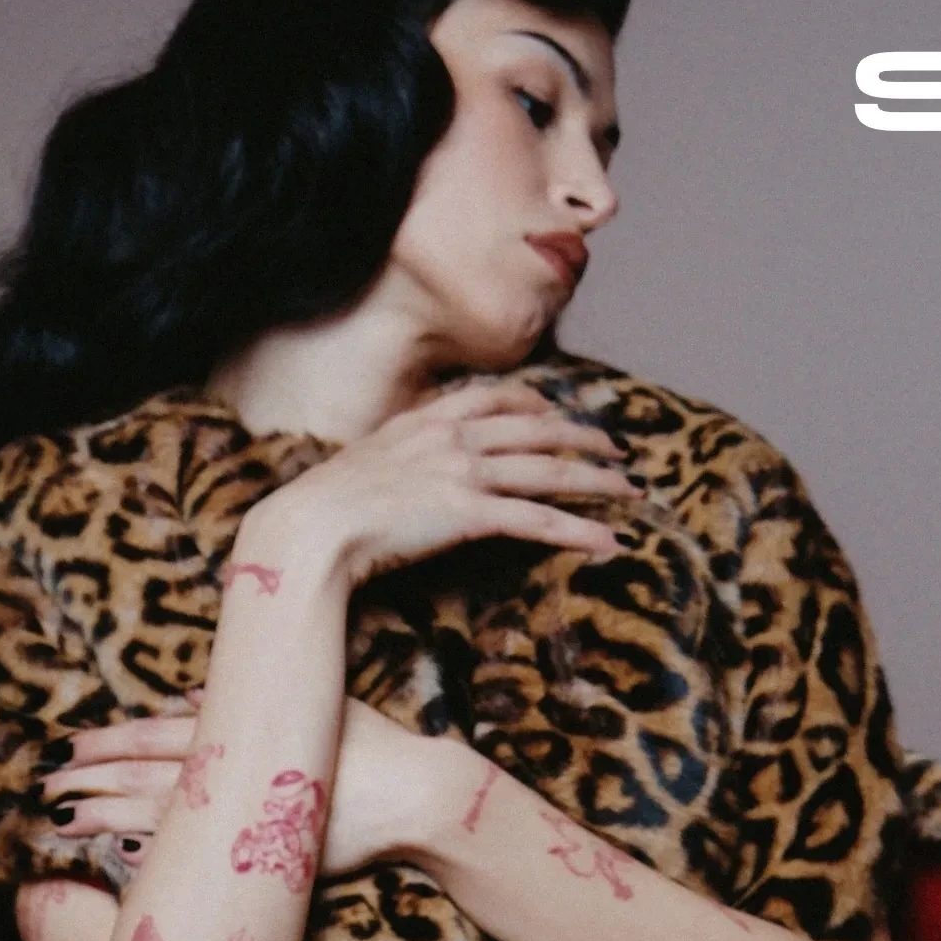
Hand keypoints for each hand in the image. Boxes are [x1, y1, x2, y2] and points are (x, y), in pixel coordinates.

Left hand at [38, 692, 438, 878]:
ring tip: (59, 824)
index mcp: (244, 735)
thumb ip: (250, 706)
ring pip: (159, 816)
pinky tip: (113, 858)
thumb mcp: (315, 710)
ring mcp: (249, 818)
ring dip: (105, 818)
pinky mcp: (265, 857)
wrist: (421, 799)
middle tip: (43, 789)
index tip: (66, 749)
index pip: (156, 736)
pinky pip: (198, 860)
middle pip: (145, 775)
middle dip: (91, 782)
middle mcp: (239, 774)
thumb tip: (189, 696)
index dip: (107, 743)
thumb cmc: (377, 750)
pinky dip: (152, 856)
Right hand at [233, 373, 640, 590]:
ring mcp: (463, 473)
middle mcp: (452, 438)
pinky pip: (538, 521)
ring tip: (629, 491)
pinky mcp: (470, 514)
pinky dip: (579, 531)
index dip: (534, 404)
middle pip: (536, 429)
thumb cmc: (321, 508)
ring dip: (595, 481)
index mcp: (425, 420)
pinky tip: (609, 543)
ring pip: (548, 471)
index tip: (555, 412)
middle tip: (615, 450)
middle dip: (583, 438)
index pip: (494, 398)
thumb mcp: (358, 467)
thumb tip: (392, 475)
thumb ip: (389, 461)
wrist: (310, 527)